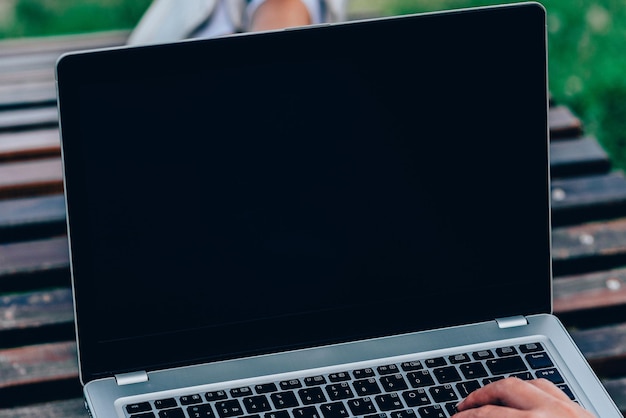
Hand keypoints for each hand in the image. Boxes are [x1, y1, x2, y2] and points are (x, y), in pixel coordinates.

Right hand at [454, 377, 594, 416]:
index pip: (488, 416)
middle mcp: (552, 412)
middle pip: (504, 389)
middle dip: (478, 397)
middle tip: (462, 409)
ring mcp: (569, 408)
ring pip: (528, 382)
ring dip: (503, 388)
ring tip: (489, 397)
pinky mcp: (582, 411)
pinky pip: (551, 388)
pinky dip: (531, 388)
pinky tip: (524, 397)